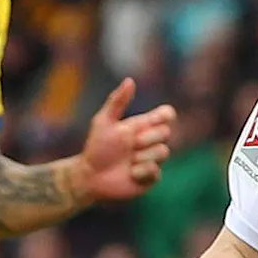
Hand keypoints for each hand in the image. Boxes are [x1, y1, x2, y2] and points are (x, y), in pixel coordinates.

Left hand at [73, 78, 176, 203]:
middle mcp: (150, 142)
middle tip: (133, 143)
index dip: (166, 115)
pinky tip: (130, 173)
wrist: (91, 176)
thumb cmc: (96, 147)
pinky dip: (141, 171)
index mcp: (142, 126)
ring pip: (163, 152)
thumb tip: (130, 80)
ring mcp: (152, 159)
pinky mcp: (151, 177)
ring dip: (142, 156)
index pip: (166, 115)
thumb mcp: (104, 121)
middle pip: (166, 132)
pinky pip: (156, 171)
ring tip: (128, 161)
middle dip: (149, 137)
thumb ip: (117, 101)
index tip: (155, 118)